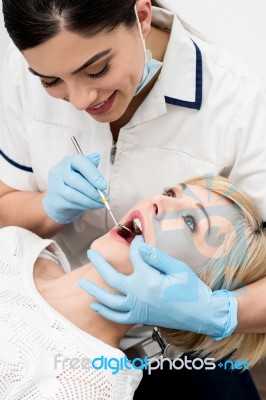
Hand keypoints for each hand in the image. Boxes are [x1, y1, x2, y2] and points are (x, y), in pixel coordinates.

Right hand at [43, 153, 106, 223]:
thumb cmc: (76, 182)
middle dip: (91, 190)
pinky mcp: (56, 200)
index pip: (79, 162)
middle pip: (74, 179)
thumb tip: (97, 156)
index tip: (104, 186)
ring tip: (101, 203)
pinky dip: (85, 205)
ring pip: (72, 194)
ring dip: (89, 200)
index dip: (92, 173)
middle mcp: (59, 171)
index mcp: (68, 161)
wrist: (60, 199)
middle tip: (104, 197)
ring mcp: (55, 186)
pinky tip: (93, 206)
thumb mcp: (84, 171)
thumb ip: (91, 166)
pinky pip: (71, 204)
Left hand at [79, 236, 237, 340]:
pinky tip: (96, 306)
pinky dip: (105, 311)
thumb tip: (138, 244)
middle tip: (90, 252)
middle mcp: (138, 295)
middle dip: (99, 263)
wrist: (201, 314)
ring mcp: (137, 308)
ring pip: (109, 300)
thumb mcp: (177, 268)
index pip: (135, 256)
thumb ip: (156, 256)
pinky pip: (117, 316)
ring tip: (82, 283)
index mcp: (148, 280)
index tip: (136, 237)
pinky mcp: (139, 317)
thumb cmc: (191, 290)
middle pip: (112, 277)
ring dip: (94, 290)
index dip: (135, 244)